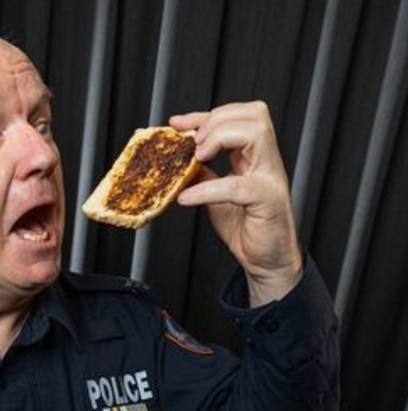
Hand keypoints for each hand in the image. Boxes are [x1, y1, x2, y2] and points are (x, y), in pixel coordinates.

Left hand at [169, 101, 302, 305]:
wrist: (266, 260)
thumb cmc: (247, 228)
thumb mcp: (216, 196)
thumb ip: (203, 176)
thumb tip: (181, 162)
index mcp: (255, 156)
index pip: (238, 117)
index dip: (205, 116)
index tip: (176, 123)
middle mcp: (267, 161)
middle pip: (254, 114)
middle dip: (216, 120)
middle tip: (193, 143)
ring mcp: (270, 178)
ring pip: (256, 133)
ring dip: (220, 138)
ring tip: (197, 158)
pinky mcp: (267, 201)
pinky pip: (236, 186)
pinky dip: (206, 190)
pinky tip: (186, 198)